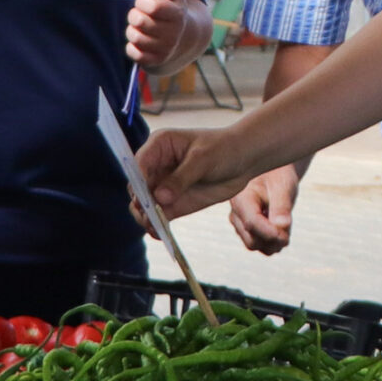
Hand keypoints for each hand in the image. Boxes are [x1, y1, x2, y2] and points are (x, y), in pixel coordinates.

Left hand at [125, 0, 206, 67]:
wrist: (184, 41)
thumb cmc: (173, 11)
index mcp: (176, 15)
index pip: (154, 7)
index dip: (143, 1)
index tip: (143, 0)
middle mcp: (172, 34)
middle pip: (139, 21)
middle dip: (134, 15)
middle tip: (138, 13)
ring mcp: (164, 49)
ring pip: (134, 36)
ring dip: (132, 30)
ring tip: (139, 27)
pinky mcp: (154, 62)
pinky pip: (132, 52)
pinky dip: (132, 46)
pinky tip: (139, 41)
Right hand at [137, 129, 254, 221]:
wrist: (244, 159)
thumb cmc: (223, 148)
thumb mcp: (203, 159)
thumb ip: (181, 178)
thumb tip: (159, 197)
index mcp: (159, 146)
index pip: (138, 164)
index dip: (137, 181)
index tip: (143, 197)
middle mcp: (157, 166)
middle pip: (137, 187)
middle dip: (140, 202)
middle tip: (149, 215)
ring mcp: (164, 186)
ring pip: (144, 204)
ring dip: (145, 216)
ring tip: (154, 226)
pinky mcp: (175, 203)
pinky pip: (159, 216)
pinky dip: (157, 226)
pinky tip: (159, 234)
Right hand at [227, 165, 299, 254]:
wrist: (273, 172)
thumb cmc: (278, 175)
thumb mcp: (283, 186)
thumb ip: (282, 206)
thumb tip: (282, 226)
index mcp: (240, 198)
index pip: (252, 223)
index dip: (271, 233)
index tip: (287, 235)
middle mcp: (235, 213)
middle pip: (252, 240)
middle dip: (272, 240)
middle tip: (289, 229)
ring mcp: (239, 223)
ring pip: (255, 245)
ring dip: (273, 242)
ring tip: (286, 224)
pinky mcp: (245, 230)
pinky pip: (259, 245)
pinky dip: (272, 241)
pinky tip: (279, 225)